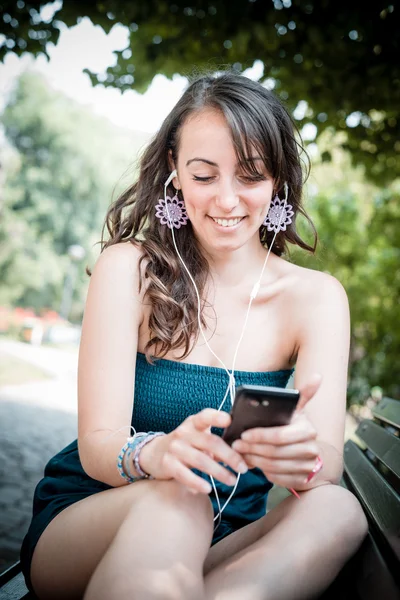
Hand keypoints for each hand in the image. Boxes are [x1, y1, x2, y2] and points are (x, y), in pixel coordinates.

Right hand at [139, 408, 248, 493]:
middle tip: (243, 468)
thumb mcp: (197, 437)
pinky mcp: (168, 464)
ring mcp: (175, 448)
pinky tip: (208, 489)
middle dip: (229, 456)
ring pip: (201, 460)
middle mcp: (183, 433)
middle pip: (210, 442)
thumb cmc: (185, 444)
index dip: (216, 417)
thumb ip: (215, 442)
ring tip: (232, 481)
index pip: (205, 416)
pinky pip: (184, 474)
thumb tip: (240, 453)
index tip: (229, 420)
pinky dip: (197, 482)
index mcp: (193, 423)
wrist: (155, 453)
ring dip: (219, 472)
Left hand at [231, 373, 322, 489]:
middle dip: (253, 449)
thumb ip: (303, 394)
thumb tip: (319, 375)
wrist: (305, 451)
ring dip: (254, 460)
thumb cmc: (293, 426)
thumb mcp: (296, 410)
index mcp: (308, 429)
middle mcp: (312, 449)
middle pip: (275, 452)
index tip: (243, 434)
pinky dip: (263, 471)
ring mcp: (308, 466)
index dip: (259, 436)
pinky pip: (277, 478)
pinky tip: (253, 463)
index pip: (280, 436)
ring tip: (241, 453)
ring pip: (274, 466)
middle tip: (237, 444)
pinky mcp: (303, 480)